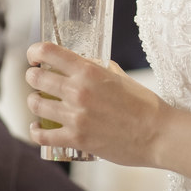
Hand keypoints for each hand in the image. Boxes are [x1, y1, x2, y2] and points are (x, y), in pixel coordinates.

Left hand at [25, 41, 166, 167]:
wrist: (157, 134)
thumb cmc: (144, 104)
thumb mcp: (120, 77)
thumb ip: (99, 69)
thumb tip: (84, 63)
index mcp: (89, 71)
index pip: (48, 52)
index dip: (35, 52)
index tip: (34, 56)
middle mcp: (78, 91)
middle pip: (36, 79)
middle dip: (33, 77)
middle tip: (36, 80)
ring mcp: (75, 116)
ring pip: (36, 105)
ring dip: (34, 102)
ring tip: (38, 103)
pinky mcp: (76, 139)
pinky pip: (42, 136)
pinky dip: (36, 131)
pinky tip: (38, 128)